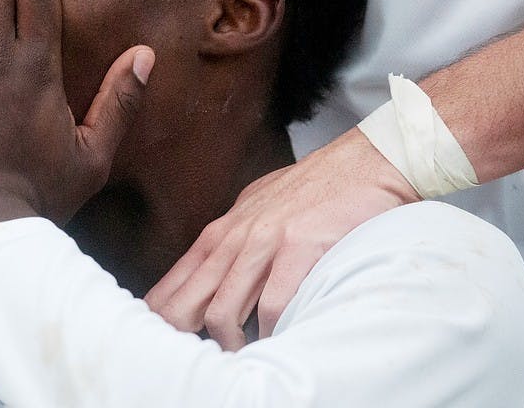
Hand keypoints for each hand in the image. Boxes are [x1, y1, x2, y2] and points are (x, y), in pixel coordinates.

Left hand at [144, 127, 418, 349]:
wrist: (362, 161)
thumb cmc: (311, 187)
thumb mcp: (256, 208)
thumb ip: (231, 240)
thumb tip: (209, 272)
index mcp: (220, 232)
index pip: (172, 284)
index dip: (160, 319)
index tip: (163, 343)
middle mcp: (235, 238)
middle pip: (184, 302)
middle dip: (181, 338)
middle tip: (194, 361)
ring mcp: (265, 242)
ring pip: (221, 310)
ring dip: (228, 344)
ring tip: (239, 358)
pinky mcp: (299, 247)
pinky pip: (273, 306)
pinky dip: (271, 333)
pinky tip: (277, 341)